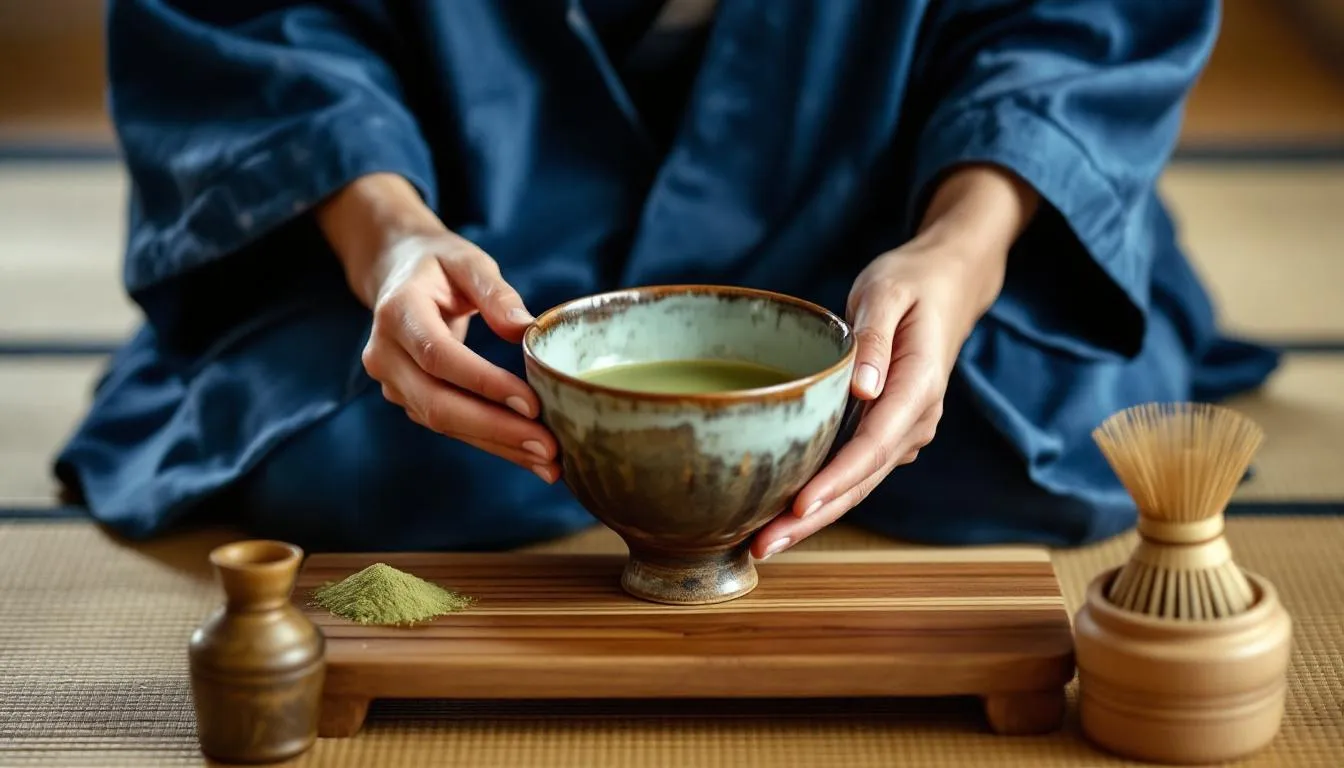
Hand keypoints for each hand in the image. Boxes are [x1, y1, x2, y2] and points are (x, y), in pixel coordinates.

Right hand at [316, 173, 559, 482]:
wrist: (395, 273)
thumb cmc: (438, 264)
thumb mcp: (467, 261)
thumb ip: (495, 291)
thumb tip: (526, 329)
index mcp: (397, 312)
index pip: (439, 356)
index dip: (484, 383)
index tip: (532, 404)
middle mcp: (385, 354)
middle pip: (438, 403)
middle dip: (496, 429)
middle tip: (549, 448)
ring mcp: (393, 382)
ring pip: (444, 423)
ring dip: (498, 445)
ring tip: (550, 462)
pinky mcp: (410, 399)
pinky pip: (451, 426)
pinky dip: (491, 442)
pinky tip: (530, 454)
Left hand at [750, 164, 1039, 557]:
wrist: (946, 287)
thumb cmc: (910, 284)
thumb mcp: (887, 292)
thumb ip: (874, 337)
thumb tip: (862, 388)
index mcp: (919, 386)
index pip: (874, 444)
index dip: (837, 480)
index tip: (799, 505)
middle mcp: (915, 420)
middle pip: (862, 480)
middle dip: (813, 518)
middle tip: (762, 546)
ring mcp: (903, 432)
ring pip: (857, 484)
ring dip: (813, 517)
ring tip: (763, 543)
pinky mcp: (886, 434)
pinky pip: (853, 471)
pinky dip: (821, 494)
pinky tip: (782, 513)